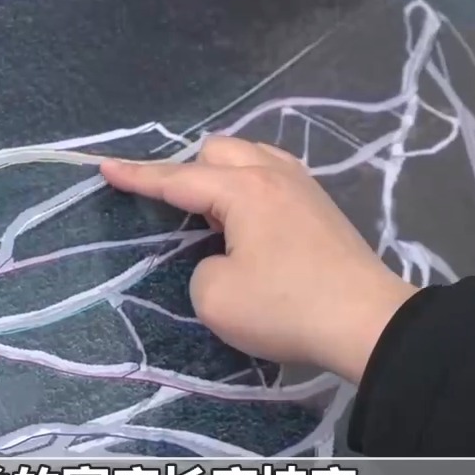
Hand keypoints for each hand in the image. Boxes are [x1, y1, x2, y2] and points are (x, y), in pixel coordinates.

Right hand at [100, 136, 417, 382]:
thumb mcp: (215, 298)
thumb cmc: (286, 308)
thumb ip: (202, 268)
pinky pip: (273, 176)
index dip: (138, 176)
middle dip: (188, 171)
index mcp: (242, 190)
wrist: (368, 324)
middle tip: (179, 212)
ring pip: (251, 157)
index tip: (106, 166)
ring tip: (215, 215)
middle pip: (218, 149)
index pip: (177, 178)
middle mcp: (273, 175)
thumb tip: (225, 258)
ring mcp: (304, 188)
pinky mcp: (322, 208)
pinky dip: (251, 187)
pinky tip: (252, 219)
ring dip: (223, 175)